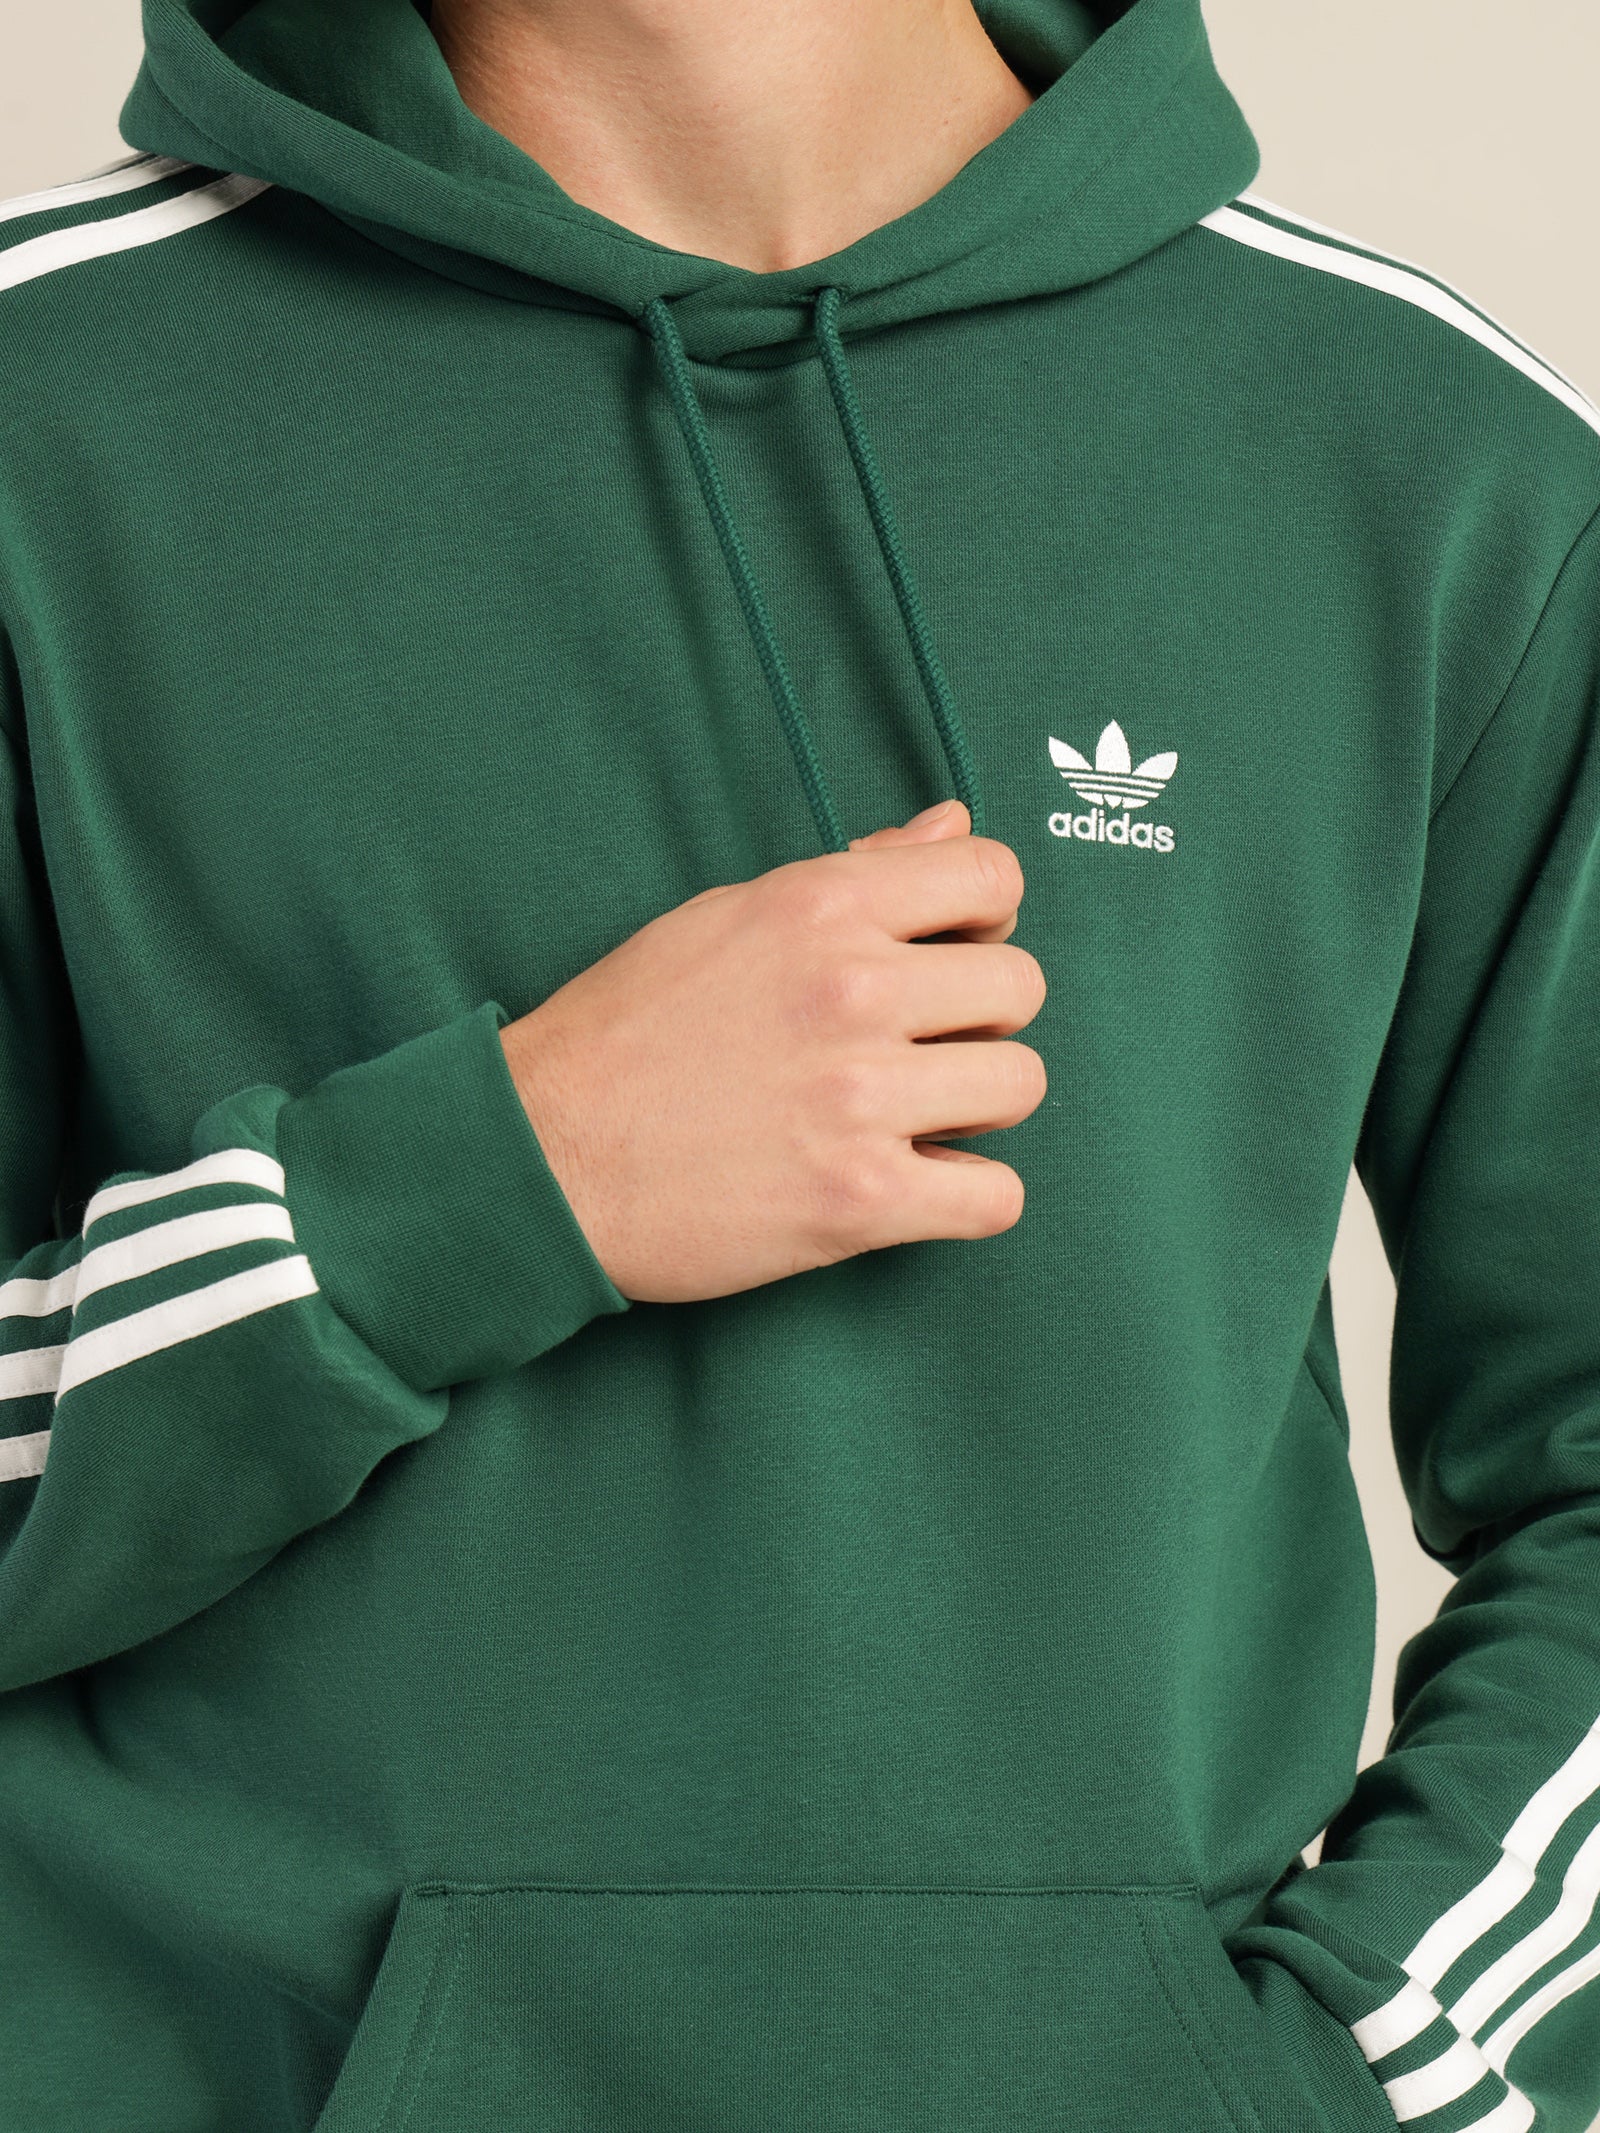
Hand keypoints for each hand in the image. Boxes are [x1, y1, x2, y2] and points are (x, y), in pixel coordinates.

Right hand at [500, 800, 1046, 1302]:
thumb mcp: (726, 918)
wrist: (539, 1156)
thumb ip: (854, 873)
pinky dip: (969, 1197)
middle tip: (921, 1052)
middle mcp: (853, 989)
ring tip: (916, 1120)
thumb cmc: (621, 1034)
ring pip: (1020, 1086)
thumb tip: (953, 823)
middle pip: (1019, 986)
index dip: (987, 918)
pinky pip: (996, 1197)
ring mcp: (862, 1097)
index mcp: (821, 906)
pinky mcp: (860, 1200)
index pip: (991, 874)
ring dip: (979, 1109)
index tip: (952, 958)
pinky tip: (917, 1188)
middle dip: (981, 1020)